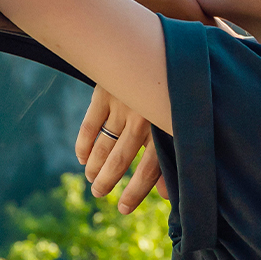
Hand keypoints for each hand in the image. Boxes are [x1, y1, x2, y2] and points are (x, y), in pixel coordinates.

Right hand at [77, 86, 168, 213]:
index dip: (134, 192)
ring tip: (91, 178)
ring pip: (104, 144)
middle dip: (107, 181)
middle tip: (99, 194)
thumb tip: (166, 195)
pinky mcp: (105, 92)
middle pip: (121, 159)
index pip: (148, 169)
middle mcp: (143, 118)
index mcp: (165, 127)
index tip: (123, 209)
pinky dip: (84, 143)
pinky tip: (82, 157)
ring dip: (95, 165)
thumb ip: (173, 157)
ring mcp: (122, 104)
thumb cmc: (171, 93)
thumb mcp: (178, 123)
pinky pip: (90, 124)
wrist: (152, 50)